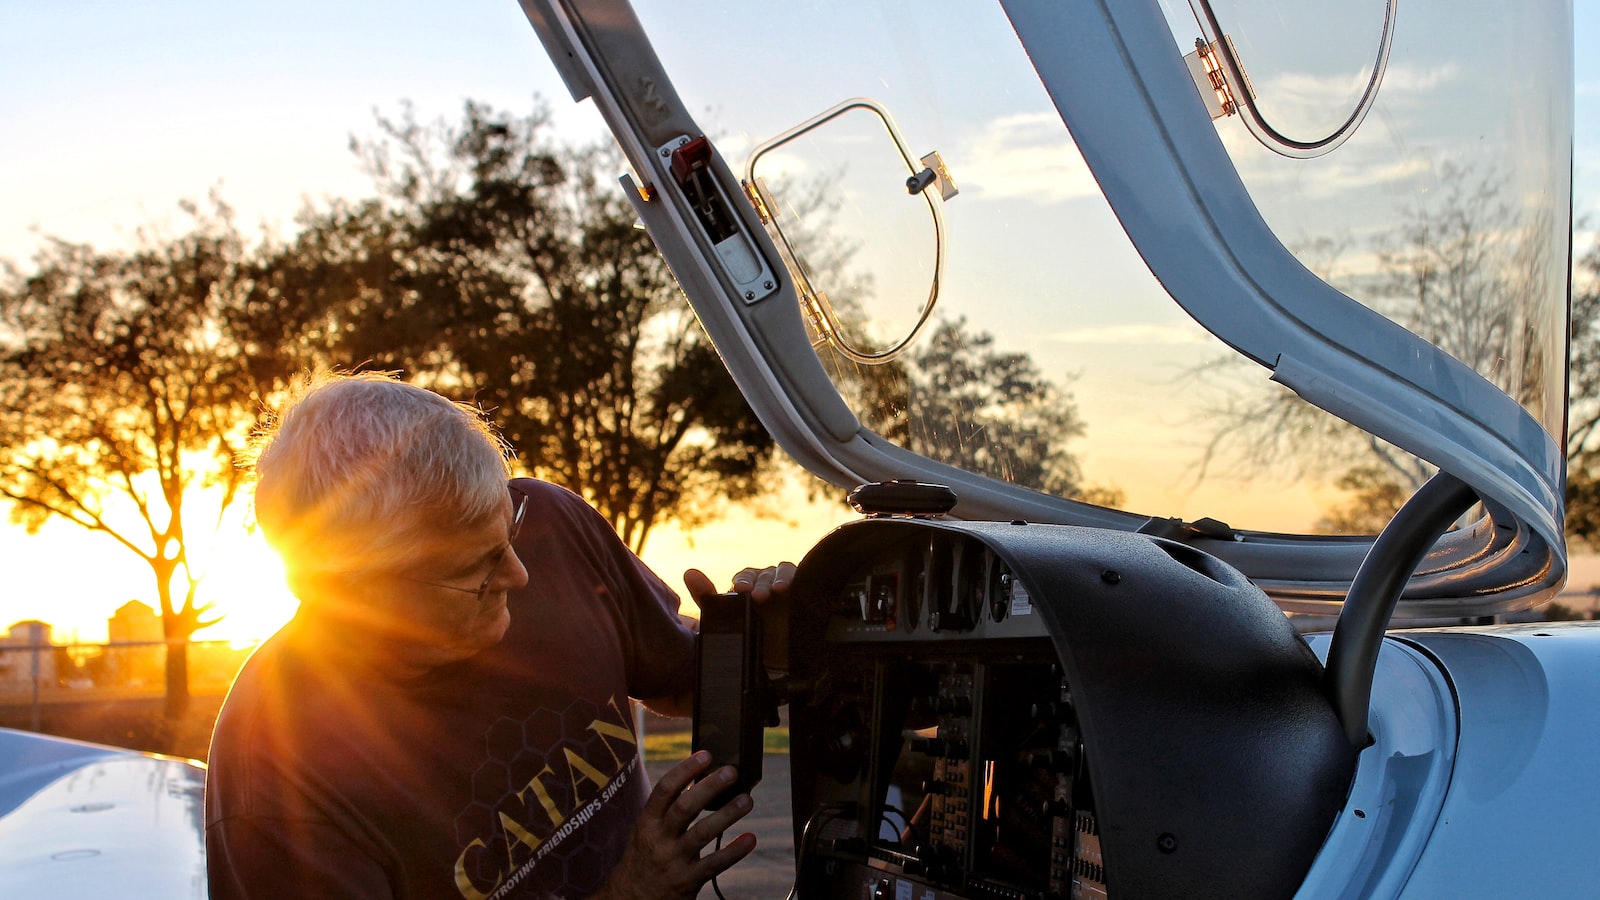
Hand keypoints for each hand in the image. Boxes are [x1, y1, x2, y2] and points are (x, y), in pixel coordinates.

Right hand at [596, 751, 755, 899]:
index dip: (686, 769)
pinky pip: (714, 864)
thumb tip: (699, 779)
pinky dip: (734, 851)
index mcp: (647, 822)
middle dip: (710, 787)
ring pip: (703, 833)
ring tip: (747, 800)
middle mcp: (658, 839)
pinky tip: (750, 839)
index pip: (665, 789)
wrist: (630, 899)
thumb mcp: (645, 830)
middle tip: (731, 772)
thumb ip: (667, 809)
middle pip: (685, 807)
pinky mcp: (687, 881)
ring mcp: (673, 860)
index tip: (706, 755)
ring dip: (727, 814)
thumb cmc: (643, 858)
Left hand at [684, 563, 795, 669]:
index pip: (746, 578)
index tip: (741, 590)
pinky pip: (802, 579)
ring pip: (782, 572)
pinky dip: (797, 578)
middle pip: (764, 575)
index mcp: (748, 588)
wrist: (774, 667)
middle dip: (761, 583)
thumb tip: (689, 572)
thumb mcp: (724, 621)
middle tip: (759, 596)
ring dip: (779, 578)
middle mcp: (766, 585)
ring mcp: (786, 589)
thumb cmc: (747, 639)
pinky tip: (795, 586)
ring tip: (778, 590)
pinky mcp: (802, 594)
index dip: (744, 581)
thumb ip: (707, 597)